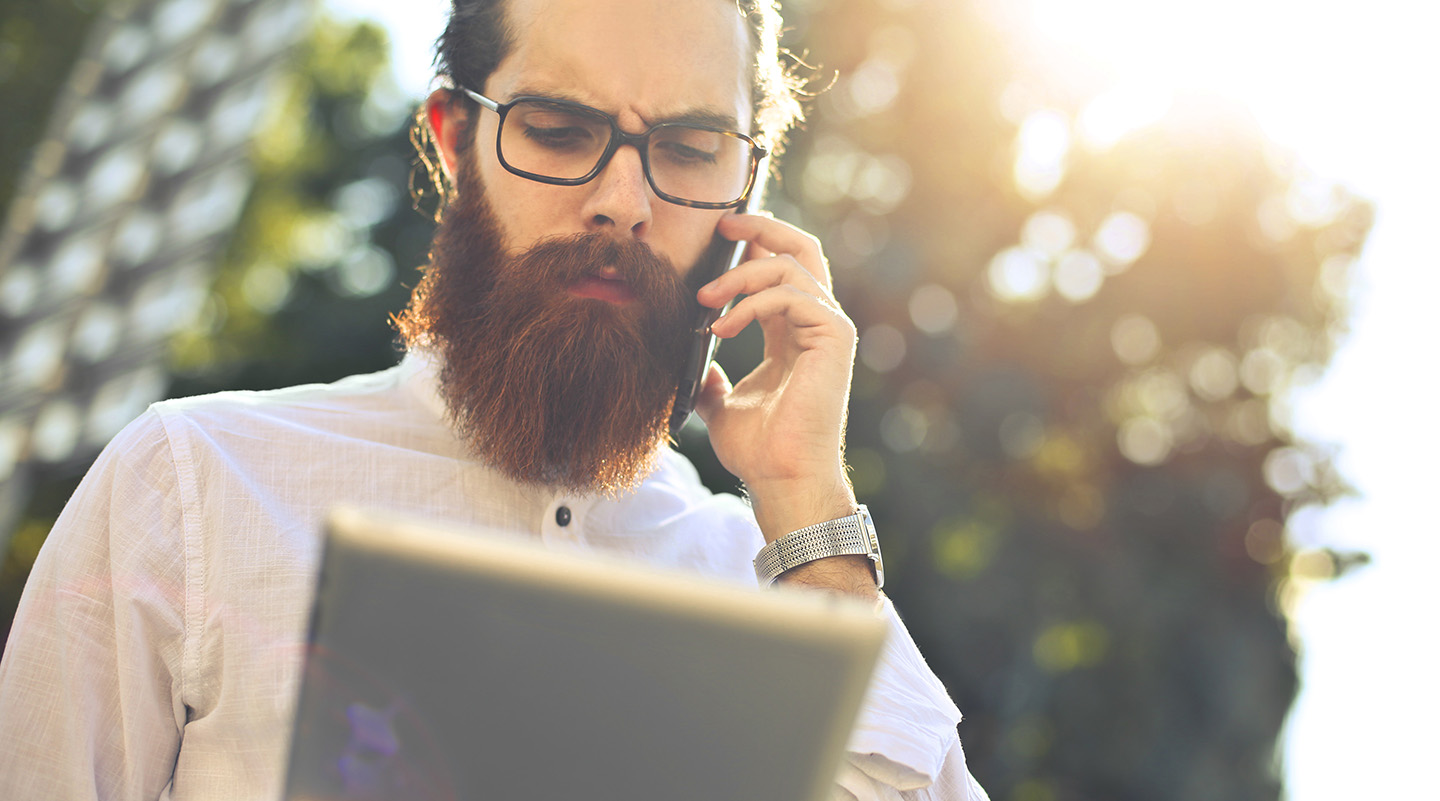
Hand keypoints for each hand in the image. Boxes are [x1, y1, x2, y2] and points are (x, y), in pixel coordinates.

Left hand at [694, 213, 863, 571]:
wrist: (780, 479)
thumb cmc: (758, 449)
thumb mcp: (721, 405)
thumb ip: (711, 379)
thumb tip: (692, 367)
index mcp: (793, 332)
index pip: (781, 267)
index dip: (753, 242)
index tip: (717, 235)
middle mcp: (817, 323)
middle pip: (802, 248)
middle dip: (762, 227)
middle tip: (722, 226)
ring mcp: (829, 328)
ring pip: (792, 266)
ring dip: (742, 274)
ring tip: (705, 298)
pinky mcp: (834, 338)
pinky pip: (793, 294)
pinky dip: (753, 302)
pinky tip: (723, 325)